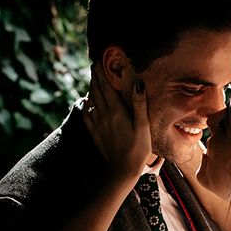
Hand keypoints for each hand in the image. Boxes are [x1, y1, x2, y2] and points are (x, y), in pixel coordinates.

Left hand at [83, 63, 151, 177]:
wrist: (122, 170)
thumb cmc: (138, 149)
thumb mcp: (143, 126)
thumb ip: (140, 104)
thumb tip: (138, 84)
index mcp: (116, 111)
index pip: (106, 86)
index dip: (101, 72)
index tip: (98, 61)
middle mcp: (104, 115)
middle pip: (96, 91)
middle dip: (95, 77)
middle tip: (94, 65)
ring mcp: (97, 125)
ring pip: (91, 101)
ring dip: (91, 89)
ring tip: (92, 80)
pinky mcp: (95, 134)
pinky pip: (87, 116)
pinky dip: (86, 106)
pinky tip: (87, 103)